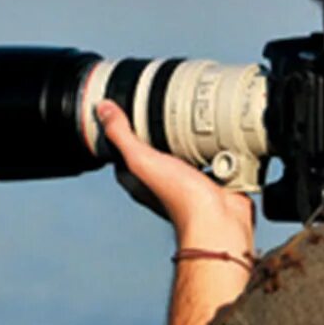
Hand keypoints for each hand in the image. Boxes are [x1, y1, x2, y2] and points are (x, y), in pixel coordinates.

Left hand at [97, 101, 255, 251]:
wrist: (220, 219)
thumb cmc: (180, 196)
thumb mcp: (143, 159)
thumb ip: (122, 135)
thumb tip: (102, 108)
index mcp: (138, 179)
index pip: (122, 150)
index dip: (121, 131)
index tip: (124, 108)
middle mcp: (160, 181)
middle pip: (155, 149)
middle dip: (159, 130)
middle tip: (163, 105)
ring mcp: (186, 182)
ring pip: (183, 152)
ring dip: (188, 136)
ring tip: (192, 113)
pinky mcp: (210, 180)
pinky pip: (209, 157)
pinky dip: (213, 145)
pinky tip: (216, 131)